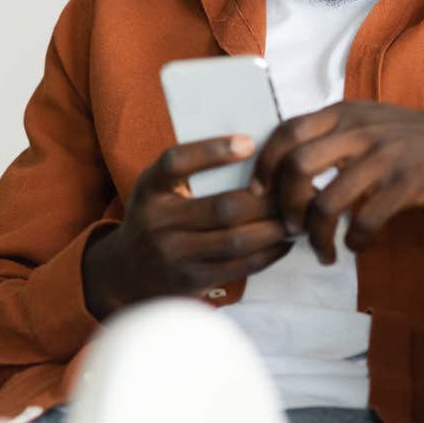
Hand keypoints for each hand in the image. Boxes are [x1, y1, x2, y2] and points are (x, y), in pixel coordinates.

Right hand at [81, 134, 291, 318]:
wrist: (126, 271)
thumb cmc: (156, 215)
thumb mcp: (158, 187)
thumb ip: (192, 170)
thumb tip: (255, 148)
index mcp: (149, 188)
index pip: (176, 162)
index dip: (212, 150)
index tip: (249, 141)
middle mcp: (157, 221)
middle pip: (223, 208)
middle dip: (267, 198)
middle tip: (296, 188)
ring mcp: (173, 255)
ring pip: (236, 240)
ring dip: (274, 228)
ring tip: (297, 214)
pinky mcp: (191, 281)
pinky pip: (239, 267)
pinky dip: (268, 253)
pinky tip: (285, 240)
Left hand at [252, 102, 423, 265]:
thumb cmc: (417, 136)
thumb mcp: (369, 119)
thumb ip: (334, 134)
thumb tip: (291, 167)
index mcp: (344, 113)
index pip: (286, 132)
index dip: (264, 166)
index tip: (261, 194)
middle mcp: (359, 131)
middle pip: (298, 167)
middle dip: (286, 205)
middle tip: (291, 227)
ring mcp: (384, 157)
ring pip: (328, 201)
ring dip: (317, 235)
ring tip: (323, 250)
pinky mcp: (407, 183)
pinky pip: (366, 220)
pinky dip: (355, 241)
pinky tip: (357, 246)